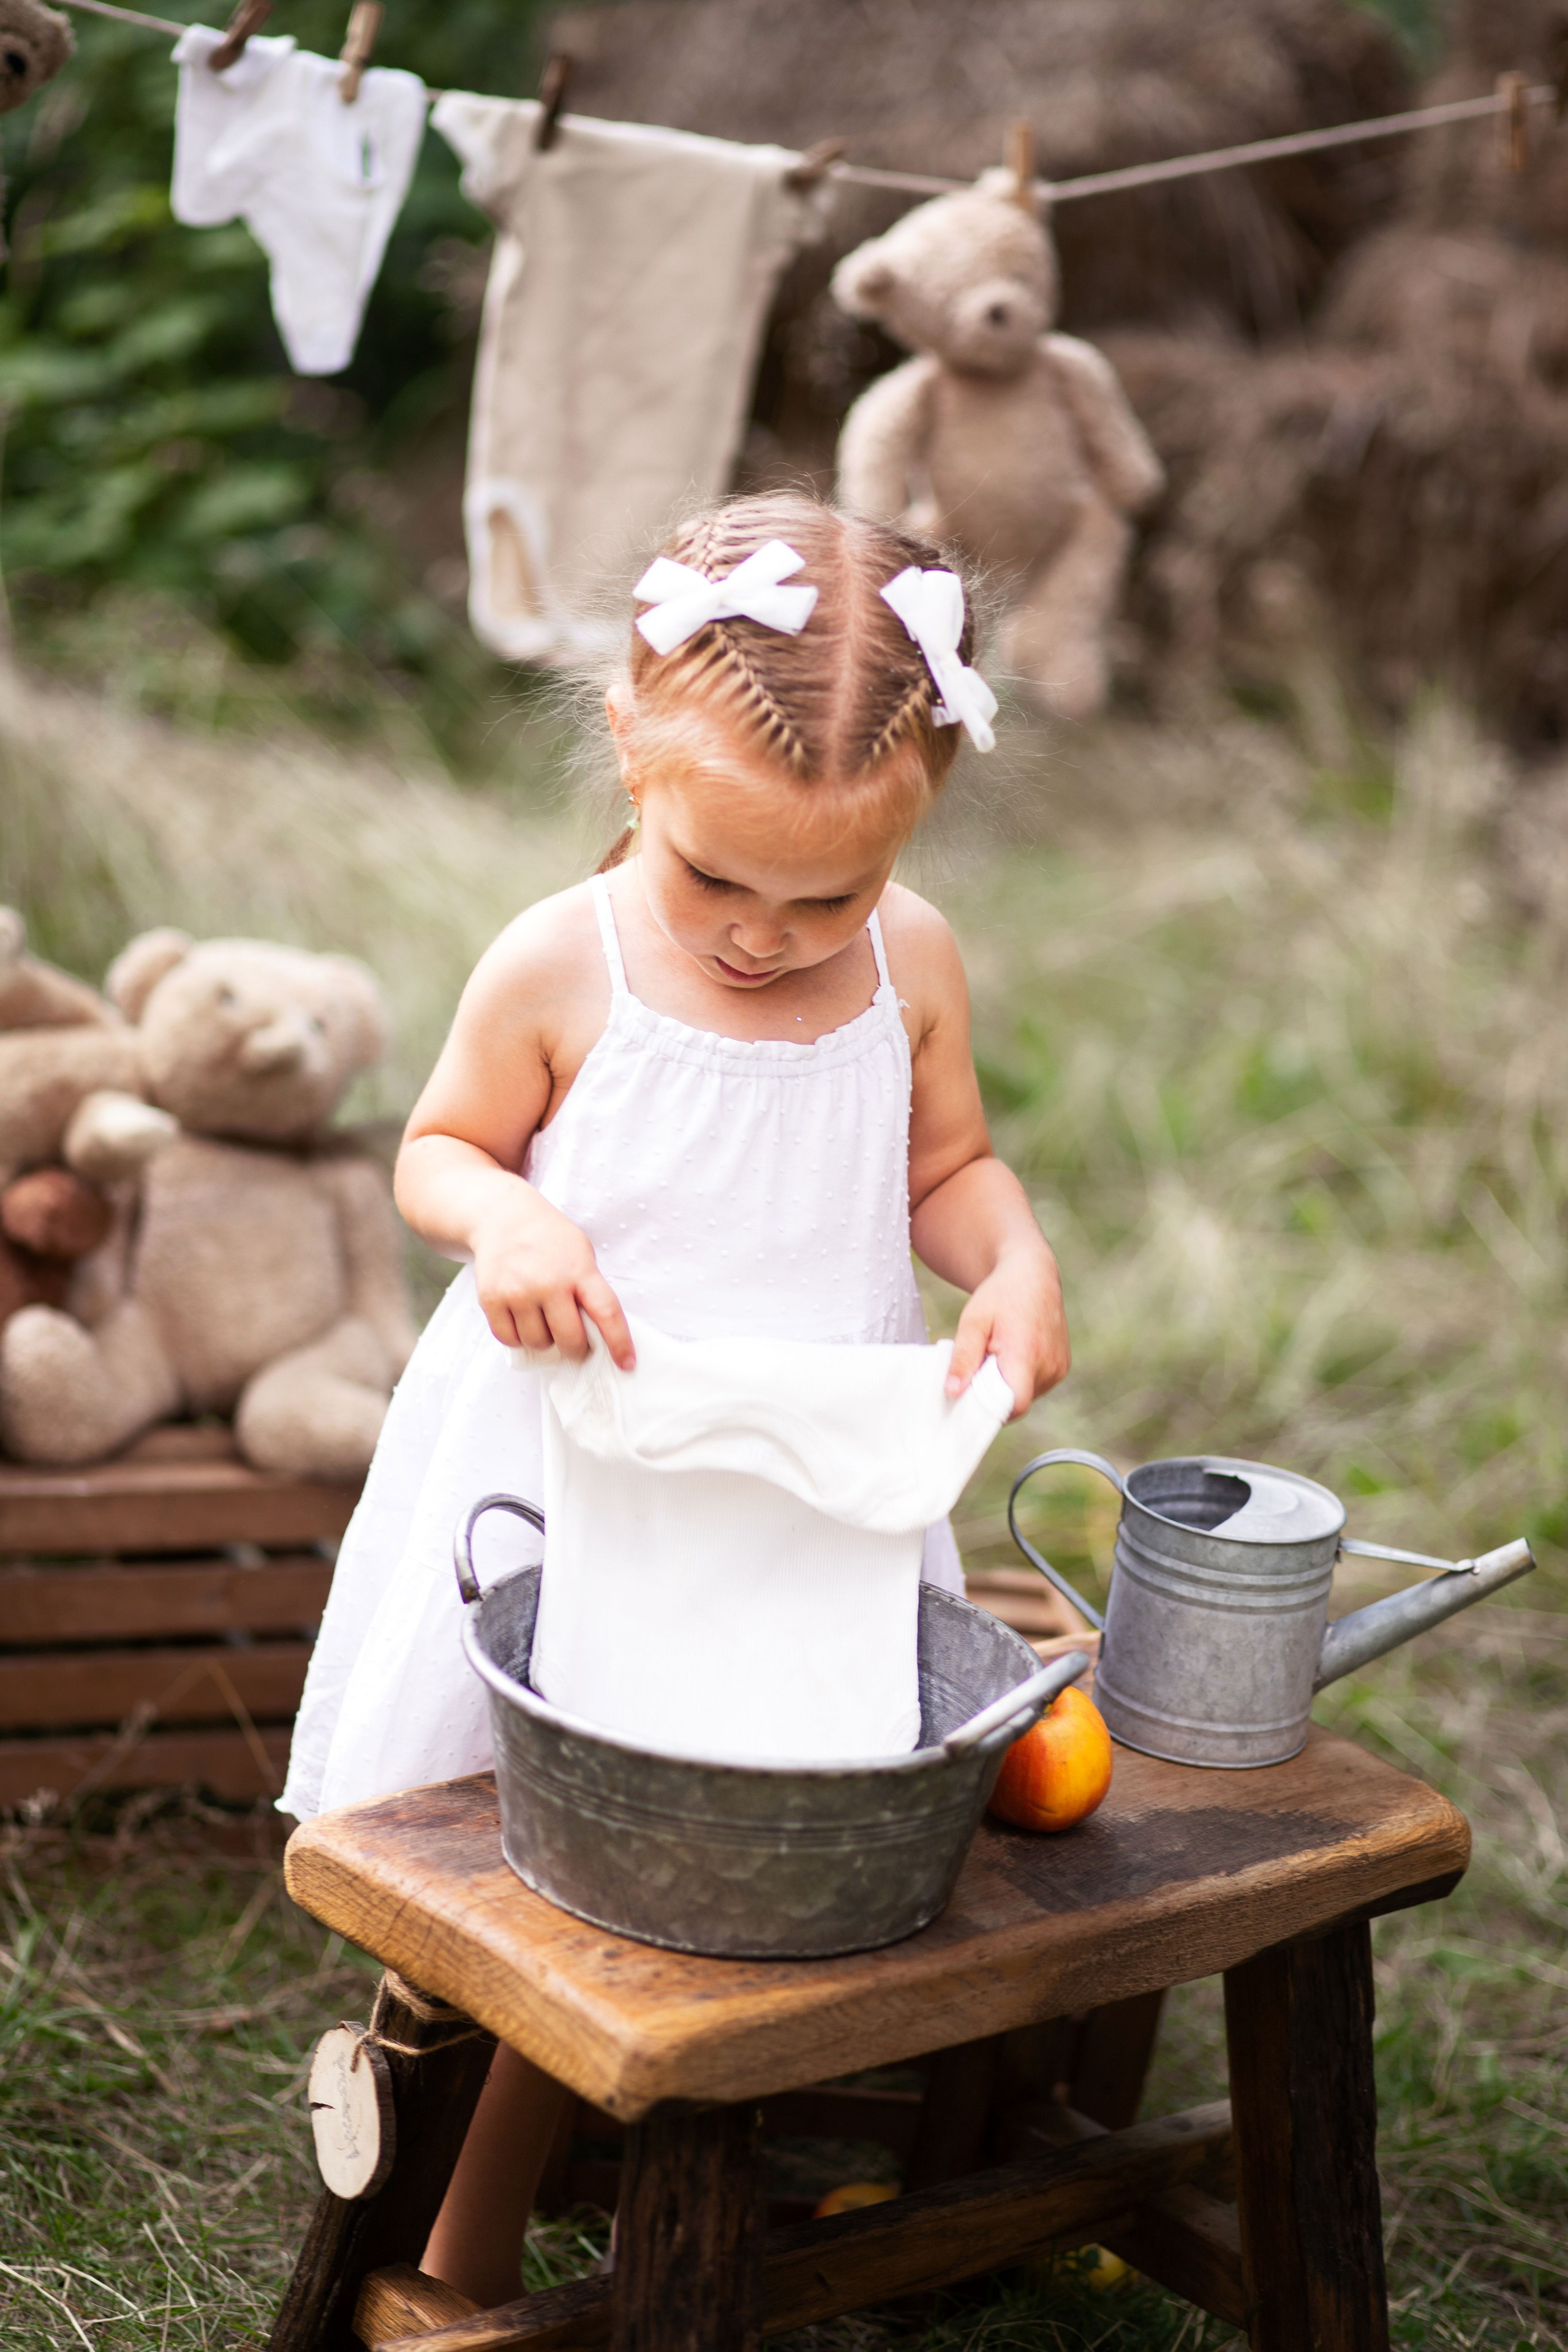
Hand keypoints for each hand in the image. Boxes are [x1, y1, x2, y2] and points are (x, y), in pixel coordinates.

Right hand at [471, 1186, 634, 1367]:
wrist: (503, 1216)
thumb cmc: (549, 1239)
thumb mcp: (580, 1254)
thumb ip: (589, 1289)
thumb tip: (597, 1333)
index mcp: (579, 1270)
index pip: (606, 1313)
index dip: (619, 1343)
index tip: (626, 1364)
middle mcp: (549, 1283)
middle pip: (569, 1339)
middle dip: (576, 1348)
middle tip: (574, 1342)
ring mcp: (518, 1292)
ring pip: (537, 1343)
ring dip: (544, 1341)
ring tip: (543, 1321)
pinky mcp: (491, 1299)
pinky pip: (508, 1338)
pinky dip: (518, 1337)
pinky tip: (523, 1321)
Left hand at [945, 1242, 1068, 1418]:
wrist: (1033, 1275)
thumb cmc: (1000, 1295)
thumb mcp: (973, 1321)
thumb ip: (963, 1358)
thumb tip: (953, 1392)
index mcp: (1027, 1353)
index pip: (1013, 1405)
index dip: (990, 1410)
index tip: (970, 1397)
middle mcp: (1050, 1365)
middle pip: (1016, 1402)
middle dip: (992, 1394)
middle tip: (978, 1367)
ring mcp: (1059, 1368)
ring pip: (1025, 1396)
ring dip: (1006, 1385)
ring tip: (996, 1355)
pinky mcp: (1062, 1367)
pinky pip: (1035, 1386)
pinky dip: (1019, 1378)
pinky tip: (1012, 1355)